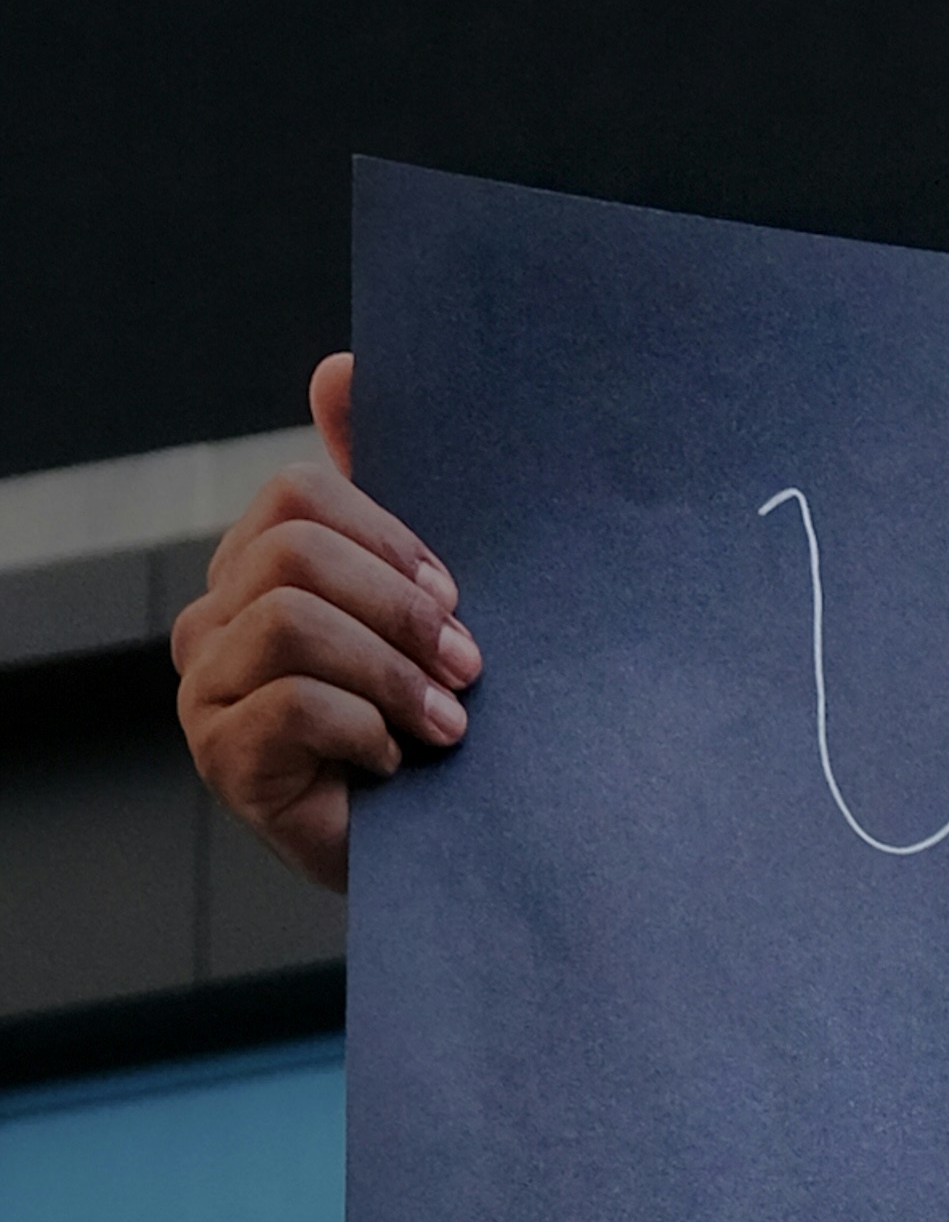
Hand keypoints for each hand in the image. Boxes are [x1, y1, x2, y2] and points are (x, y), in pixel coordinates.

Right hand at [172, 362, 474, 894]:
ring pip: (293, 623)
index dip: (386, 535)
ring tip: (448, 724)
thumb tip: (338, 367)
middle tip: (468, 665)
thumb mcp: (424, 608)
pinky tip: (395, 764)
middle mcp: (215, 621)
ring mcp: (207, 689)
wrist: (446, 854)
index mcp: (258, 569)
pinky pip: (290, 705)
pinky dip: (363, 729)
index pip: (296, 494)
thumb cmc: (435, 725)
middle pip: (294, 553)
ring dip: (390, 672)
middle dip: (398, 606)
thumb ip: (383, 500)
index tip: (455, 597)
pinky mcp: (222, 757)